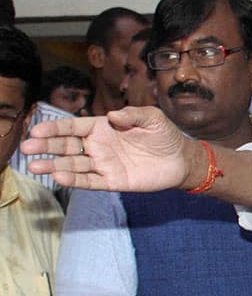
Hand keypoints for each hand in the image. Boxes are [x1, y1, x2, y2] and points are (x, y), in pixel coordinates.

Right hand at [21, 106, 194, 191]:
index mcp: (103, 127)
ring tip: (35, 166)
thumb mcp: (153, 118)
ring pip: (74, 165)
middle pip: (67, 146)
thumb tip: (112, 117)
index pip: (73, 127)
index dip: (55, 128)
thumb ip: (133, 114)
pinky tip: (60, 178)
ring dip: (54, 166)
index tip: (37, 130)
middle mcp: (99, 146)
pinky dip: (75, 180)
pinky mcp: (113, 181)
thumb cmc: (165, 135)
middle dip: (46, 147)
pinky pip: (90, 181)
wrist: (181, 159)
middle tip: (26, 149)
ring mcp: (104, 164)